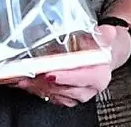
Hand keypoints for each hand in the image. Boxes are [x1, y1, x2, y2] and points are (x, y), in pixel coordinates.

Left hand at [12, 23, 129, 105]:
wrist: (98, 60)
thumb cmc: (96, 49)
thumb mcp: (100, 38)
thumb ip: (103, 36)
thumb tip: (108, 31)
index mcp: (99, 76)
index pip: (82, 78)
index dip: (65, 76)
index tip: (50, 74)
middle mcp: (88, 90)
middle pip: (64, 88)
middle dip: (44, 82)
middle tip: (28, 75)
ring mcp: (77, 96)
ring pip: (54, 94)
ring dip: (36, 87)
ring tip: (22, 78)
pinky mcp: (66, 99)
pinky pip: (50, 97)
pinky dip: (36, 90)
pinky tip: (26, 83)